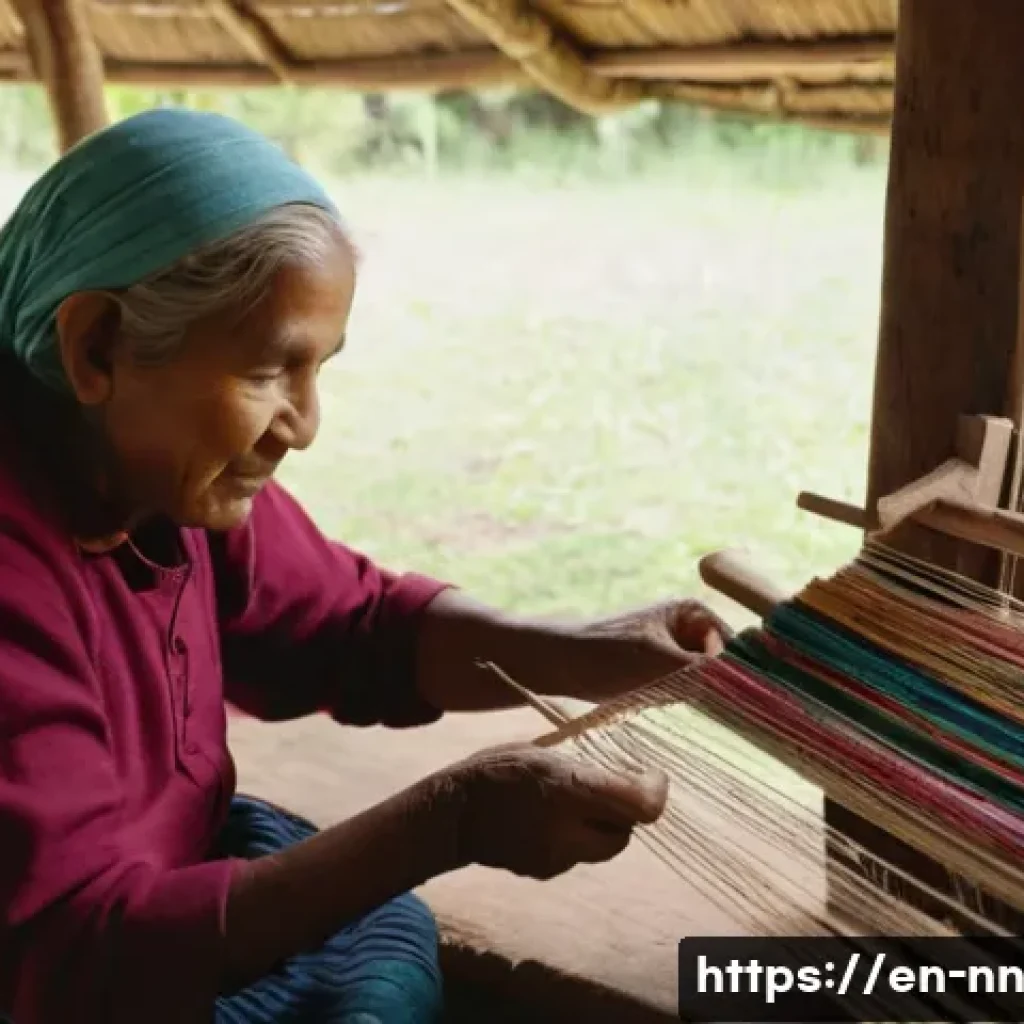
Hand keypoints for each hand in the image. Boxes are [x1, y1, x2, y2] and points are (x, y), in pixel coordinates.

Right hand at [445, 743, 667, 879]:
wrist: (451, 814)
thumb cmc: (494, 769)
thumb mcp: (541, 752)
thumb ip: (582, 768)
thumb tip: (620, 771)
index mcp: (569, 789)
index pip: (640, 806)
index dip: (654, 791)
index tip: (650, 775)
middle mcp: (568, 830)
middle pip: (625, 832)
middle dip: (625, 813)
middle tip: (608, 790)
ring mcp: (557, 857)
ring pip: (603, 847)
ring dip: (599, 826)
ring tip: (571, 805)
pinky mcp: (546, 872)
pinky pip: (578, 856)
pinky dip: (576, 839)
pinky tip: (548, 822)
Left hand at [565, 598, 733, 701]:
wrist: (555, 665)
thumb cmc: (604, 654)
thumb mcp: (661, 663)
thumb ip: (707, 674)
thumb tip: (751, 688)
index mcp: (694, 612)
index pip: (736, 647)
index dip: (741, 675)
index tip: (739, 703)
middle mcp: (690, 629)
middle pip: (724, 666)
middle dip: (713, 687)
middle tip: (693, 701)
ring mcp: (675, 652)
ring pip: (704, 683)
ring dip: (693, 698)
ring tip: (666, 698)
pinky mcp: (660, 674)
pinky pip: (684, 692)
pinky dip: (676, 702)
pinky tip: (656, 704)